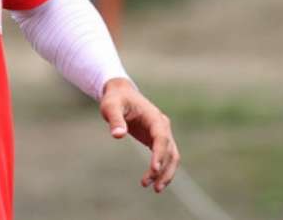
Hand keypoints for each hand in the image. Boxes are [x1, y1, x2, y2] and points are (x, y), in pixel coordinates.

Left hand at [99, 78, 179, 192]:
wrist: (121, 94)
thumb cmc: (115, 99)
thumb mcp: (111, 107)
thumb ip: (115, 120)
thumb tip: (118, 135)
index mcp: (154, 117)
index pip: (161, 138)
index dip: (159, 154)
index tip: (154, 169)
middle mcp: (162, 126)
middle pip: (171, 151)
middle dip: (164, 169)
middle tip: (152, 186)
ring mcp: (162, 133)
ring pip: (171, 156)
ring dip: (166, 173)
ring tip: (154, 188)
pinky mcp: (156, 139)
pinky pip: (164, 156)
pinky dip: (162, 169)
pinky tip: (153, 181)